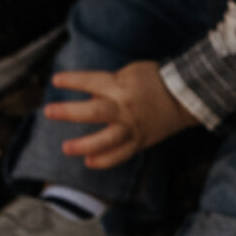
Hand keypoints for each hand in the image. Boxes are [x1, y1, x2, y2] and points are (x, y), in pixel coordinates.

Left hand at [43, 60, 197, 167]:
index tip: (56, 80)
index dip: (73, 80)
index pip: (92, 81)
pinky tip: (89, 162)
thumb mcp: (131, 72)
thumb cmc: (156, 79)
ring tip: (66, 148)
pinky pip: (121, 154)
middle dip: (69, 112)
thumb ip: (109, 85)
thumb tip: (88, 98)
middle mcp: (124, 107)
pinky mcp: (140, 140)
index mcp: (121, 85)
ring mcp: (132, 126)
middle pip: (94, 112)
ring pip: (106, 139)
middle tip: (49, 111)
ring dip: (84, 145)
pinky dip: (105, 160)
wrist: (186, 96)